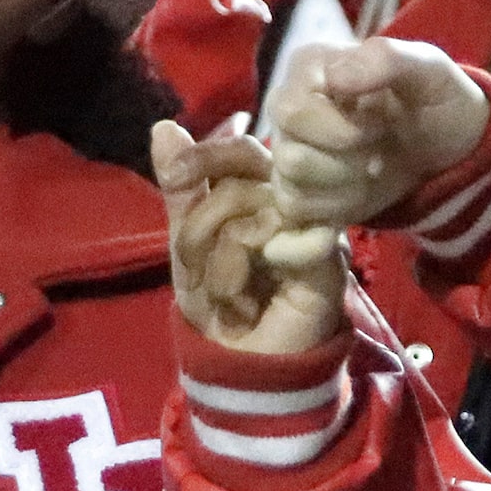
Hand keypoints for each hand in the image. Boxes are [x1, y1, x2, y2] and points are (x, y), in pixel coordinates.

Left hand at [154, 118, 343, 353]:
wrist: (242, 364)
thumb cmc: (220, 299)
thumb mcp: (188, 241)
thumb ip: (181, 188)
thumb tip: (164, 127)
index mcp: (263, 194)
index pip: (241, 151)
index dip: (206, 156)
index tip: (176, 174)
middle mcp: (294, 206)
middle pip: (241, 183)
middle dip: (201, 226)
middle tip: (193, 269)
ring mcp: (315, 231)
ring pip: (255, 212)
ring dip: (220, 260)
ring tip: (223, 294)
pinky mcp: (327, 263)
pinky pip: (281, 241)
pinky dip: (245, 271)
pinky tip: (245, 300)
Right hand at [262, 39, 490, 265]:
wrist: (451, 149)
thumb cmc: (435, 101)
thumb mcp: (428, 69)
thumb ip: (385, 59)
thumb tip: (334, 77)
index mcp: (308, 67)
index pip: (291, 110)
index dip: (341, 129)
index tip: (381, 125)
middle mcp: (288, 107)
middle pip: (289, 154)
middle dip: (346, 160)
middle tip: (379, 148)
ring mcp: (288, 149)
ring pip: (293, 184)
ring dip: (347, 182)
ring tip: (375, 165)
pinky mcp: (296, 188)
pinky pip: (297, 209)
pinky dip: (338, 205)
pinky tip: (363, 187)